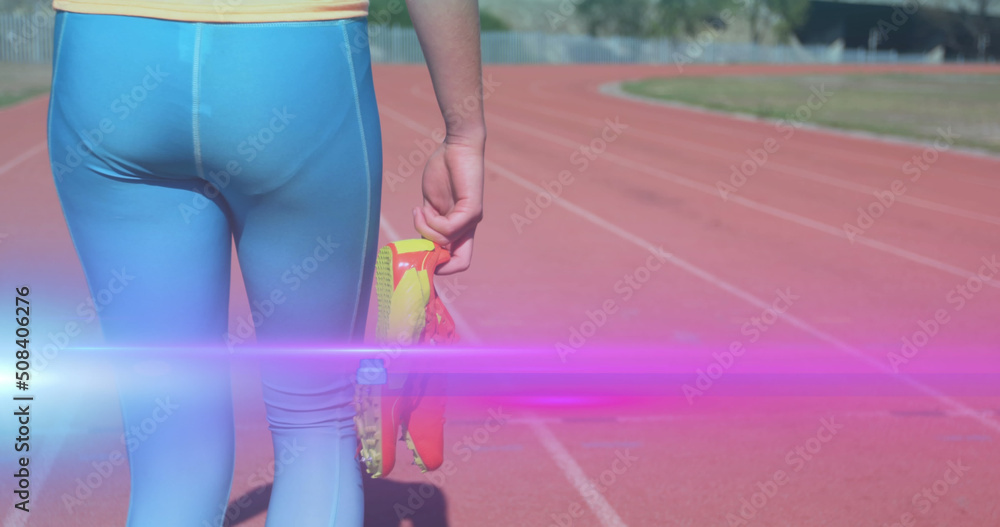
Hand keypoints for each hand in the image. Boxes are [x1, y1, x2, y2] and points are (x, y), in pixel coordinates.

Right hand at [413, 136, 483, 274]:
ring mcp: (472, 220)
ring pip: (444, 242)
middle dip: (436, 261)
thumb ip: (428, 224)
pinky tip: (425, 206)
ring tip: (420, 210)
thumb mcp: (431, 204)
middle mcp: (469, 228)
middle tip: (417, 243)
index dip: (440, 266)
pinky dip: (430, 221)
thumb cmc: (444, 170)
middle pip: (461, 263)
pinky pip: (447, 229)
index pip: (458, 261)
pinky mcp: (472, 210)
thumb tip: (420, 245)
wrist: (458, 146)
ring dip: (424, 229)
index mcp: (460, 228)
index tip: (417, 251)